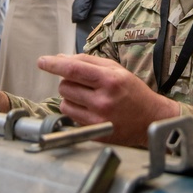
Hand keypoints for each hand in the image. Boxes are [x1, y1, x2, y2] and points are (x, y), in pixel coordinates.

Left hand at [37, 54, 179, 146]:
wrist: (151, 119)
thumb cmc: (133, 92)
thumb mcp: (116, 70)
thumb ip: (88, 62)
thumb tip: (60, 59)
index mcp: (110, 80)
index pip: (73, 69)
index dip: (54, 64)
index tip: (42, 62)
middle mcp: (103, 101)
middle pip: (65, 86)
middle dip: (68, 81)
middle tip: (84, 84)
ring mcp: (97, 119)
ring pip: (64, 102)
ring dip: (71, 97)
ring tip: (89, 97)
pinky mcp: (94, 132)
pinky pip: (70, 117)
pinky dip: (75, 110)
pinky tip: (90, 109)